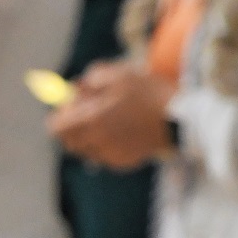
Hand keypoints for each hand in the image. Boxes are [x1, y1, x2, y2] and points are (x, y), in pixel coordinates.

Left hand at [48, 60, 174, 170]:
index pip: (57, 128)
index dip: (61, 114)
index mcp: (92, 121)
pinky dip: (108, 143)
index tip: (74, 103)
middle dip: (74, 126)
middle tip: (90, 111)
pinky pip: (105, 154)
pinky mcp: (124, 163)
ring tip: (113, 118)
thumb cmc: (149, 94)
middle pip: (69, 141)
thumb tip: (75, 87)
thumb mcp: (118, 75)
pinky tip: (126, 130)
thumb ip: (89, 80)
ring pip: (87, 148)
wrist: (181, 121)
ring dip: (91, 135)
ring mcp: (111, 155)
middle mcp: (98, 142)